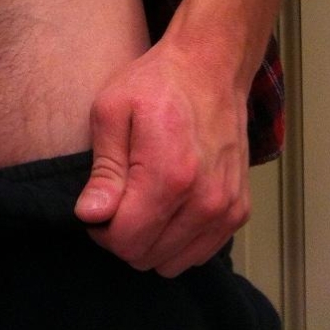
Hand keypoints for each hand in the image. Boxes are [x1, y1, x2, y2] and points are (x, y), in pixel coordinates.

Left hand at [73, 40, 250, 276]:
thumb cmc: (157, 83)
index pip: (126, 240)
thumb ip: (104, 170)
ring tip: (142, 201)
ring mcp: (226, 209)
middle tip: (116, 199)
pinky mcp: (239, 211)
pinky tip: (167, 205)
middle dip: (123, 235)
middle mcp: (204, 201)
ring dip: (150, 241)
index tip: (97, 205)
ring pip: (173, 262)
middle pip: (147, 256)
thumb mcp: (112, 110)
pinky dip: (178, 240)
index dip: (101, 230)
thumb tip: (91, 216)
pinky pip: (199, 252)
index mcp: (168, 176)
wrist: (210, 67)